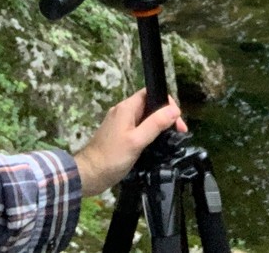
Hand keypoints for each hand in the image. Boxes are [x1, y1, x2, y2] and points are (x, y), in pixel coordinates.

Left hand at [73, 89, 188, 196]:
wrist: (90, 174)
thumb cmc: (111, 157)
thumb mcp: (137, 140)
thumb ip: (155, 124)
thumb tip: (174, 110)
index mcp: (126, 108)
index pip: (150, 93)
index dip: (166, 102)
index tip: (177, 119)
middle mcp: (123, 112)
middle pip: (149, 106)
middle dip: (165, 116)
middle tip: (178, 133)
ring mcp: (120, 124)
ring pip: (145, 118)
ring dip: (159, 126)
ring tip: (171, 139)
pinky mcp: (120, 135)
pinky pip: (139, 129)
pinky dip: (150, 134)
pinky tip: (156, 145)